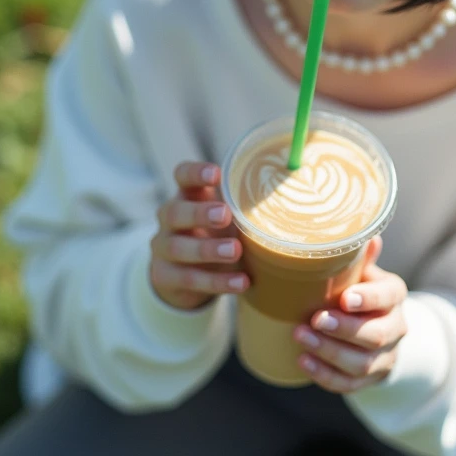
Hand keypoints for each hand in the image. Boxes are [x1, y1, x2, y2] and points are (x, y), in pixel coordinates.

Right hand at [149, 161, 249, 310]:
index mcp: (187, 196)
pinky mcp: (165, 276)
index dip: (195, 173)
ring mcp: (163, 248)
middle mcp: (169, 219)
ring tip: (235, 251)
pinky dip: (217, 281)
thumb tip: (292, 195)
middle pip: (174, 212)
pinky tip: (240, 282)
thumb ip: (243, 206)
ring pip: (178, 247)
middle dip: (199, 213)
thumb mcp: (225, 217)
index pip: (182, 176)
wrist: (183, 276)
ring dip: (208, 249)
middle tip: (225, 214)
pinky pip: (189, 279)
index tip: (216, 174)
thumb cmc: (213, 234)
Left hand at [292, 236, 408, 392]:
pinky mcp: (371, 379)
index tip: (344, 298)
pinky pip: (350, 384)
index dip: (368, 299)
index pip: (387, 297)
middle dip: (344, 329)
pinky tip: (304, 362)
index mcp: (394, 295)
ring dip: (329, 352)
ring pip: (362, 362)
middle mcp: (396, 327)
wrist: (378, 328)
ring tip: (300, 338)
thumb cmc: (362, 291)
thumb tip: (363, 234)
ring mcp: (386, 356)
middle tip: (315, 320)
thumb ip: (358, 257)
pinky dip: (326, 376)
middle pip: (376, 335)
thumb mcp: (363, 271)